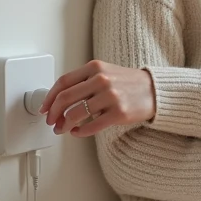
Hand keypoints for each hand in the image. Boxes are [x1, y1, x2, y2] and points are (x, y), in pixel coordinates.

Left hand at [39, 60, 156, 137]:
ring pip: (75, 114)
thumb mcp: (106, 73)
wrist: (156, 90)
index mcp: (95, 68)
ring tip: (63, 129)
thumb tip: (59, 100)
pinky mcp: (119, 113)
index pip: (63, 82)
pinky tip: (77, 132)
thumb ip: (84, 81)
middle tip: (51, 122)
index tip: (44, 108)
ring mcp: (111, 96)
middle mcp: (101, 80)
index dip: (49, 98)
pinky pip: (92, 126)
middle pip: (65, 98)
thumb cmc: (129, 83)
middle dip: (53, 113)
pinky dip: (80, 132)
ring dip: (64, 125)